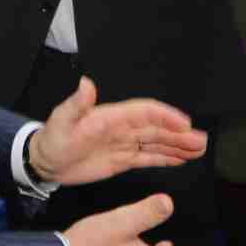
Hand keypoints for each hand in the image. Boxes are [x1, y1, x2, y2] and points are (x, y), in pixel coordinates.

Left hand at [29, 77, 207, 185]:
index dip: (165, 116)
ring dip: (177, 145)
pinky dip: (165, 158)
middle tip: (202, 140)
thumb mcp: (62, 120)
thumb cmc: (52, 138)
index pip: (144, 112)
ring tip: (199, 149)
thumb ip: (77, 104)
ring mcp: (124, 143)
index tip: (185, 124)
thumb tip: (86, 83)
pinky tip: (181, 159)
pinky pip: (148, 157)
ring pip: (156, 142)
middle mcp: (122, 128)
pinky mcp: (122, 159)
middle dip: (179, 134)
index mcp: (111, 116)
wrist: (44, 161)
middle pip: (156, 128)